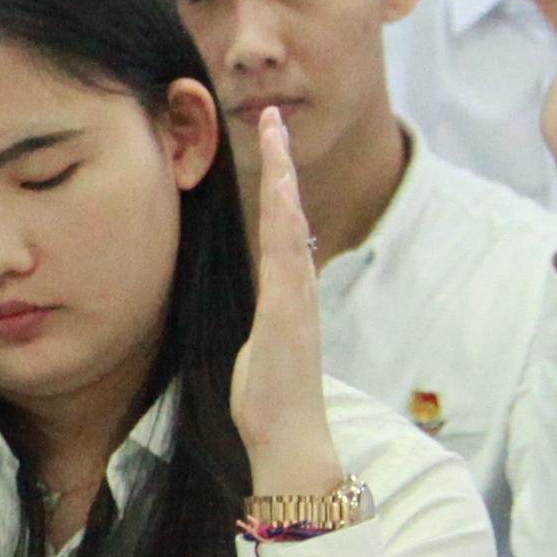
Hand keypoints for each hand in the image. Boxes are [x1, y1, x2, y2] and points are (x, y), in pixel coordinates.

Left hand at [223, 105, 342, 499]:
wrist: (289, 438)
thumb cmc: (271, 400)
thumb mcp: (259, 346)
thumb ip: (262, 320)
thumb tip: (261, 309)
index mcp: (287, 293)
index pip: (281, 226)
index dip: (276, 183)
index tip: (267, 143)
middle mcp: (297, 289)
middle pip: (290, 213)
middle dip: (282, 163)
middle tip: (272, 117)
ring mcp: (296, 301)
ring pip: (290, 227)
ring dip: (284, 180)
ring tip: (275, 136)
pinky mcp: (289, 318)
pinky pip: (288, 261)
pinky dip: (286, 225)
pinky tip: (282, 196)